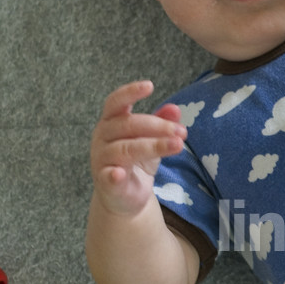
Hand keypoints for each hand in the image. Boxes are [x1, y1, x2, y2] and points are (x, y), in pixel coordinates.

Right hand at [90, 80, 186, 215]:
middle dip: (158, 126)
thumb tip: (175, 109)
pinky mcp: (105, 182)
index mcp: (111, 122)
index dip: (130, 92)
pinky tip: (120, 173)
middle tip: (182, 131)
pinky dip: (113, 175)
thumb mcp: (152, 140)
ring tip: (178, 145)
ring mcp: (101, 159)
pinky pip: (108, 176)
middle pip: (128, 125)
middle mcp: (102, 137)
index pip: (116, 102)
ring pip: (126, 148)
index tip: (150, 85)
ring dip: (154, 146)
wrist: (125, 197)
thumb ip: (161, 123)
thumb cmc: (136, 162)